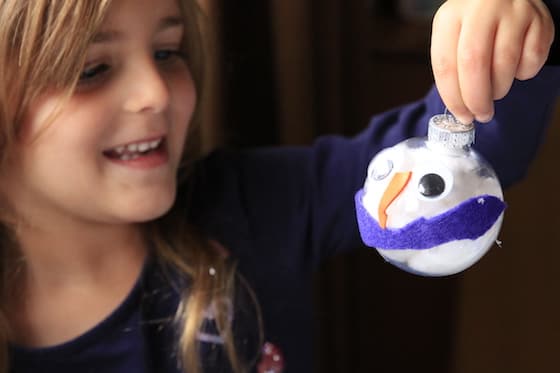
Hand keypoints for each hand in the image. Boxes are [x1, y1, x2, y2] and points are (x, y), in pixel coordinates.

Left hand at [431, 0, 554, 122]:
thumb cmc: (473, 26)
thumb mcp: (452, 39)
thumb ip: (451, 69)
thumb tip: (461, 109)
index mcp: (450, 17)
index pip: (446, 65)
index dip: (453, 97)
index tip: (461, 115)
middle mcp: (481, 9)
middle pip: (475, 64)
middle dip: (477, 99)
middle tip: (481, 114)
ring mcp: (512, 12)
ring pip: (505, 64)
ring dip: (499, 88)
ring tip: (495, 90)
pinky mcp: (538, 18)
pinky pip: (532, 59)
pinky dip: (523, 73)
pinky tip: (515, 67)